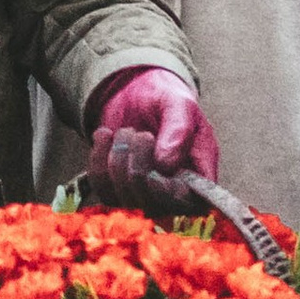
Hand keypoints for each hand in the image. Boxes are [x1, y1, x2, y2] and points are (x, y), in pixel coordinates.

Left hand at [86, 66, 218, 210]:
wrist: (134, 94)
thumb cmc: (165, 100)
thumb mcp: (178, 103)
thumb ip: (179, 129)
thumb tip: (166, 164)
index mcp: (200, 175)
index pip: (188, 203)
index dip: (168, 195)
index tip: (152, 175)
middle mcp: (174, 193)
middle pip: (152, 205)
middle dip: (138, 167)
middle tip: (140, 134)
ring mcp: (143, 196)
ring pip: (123, 198)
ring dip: (118, 159)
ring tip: (126, 132)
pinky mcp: (117, 191)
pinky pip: (102, 187)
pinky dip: (99, 158)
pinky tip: (106, 136)